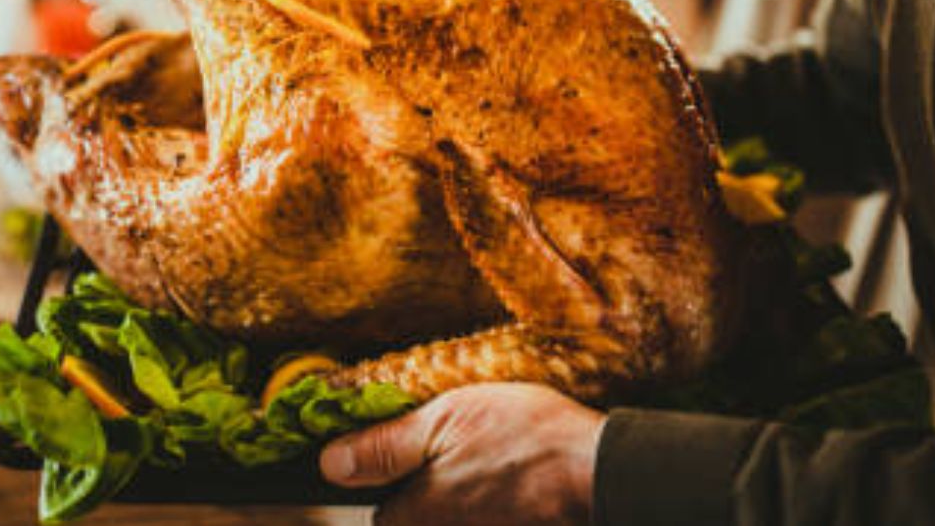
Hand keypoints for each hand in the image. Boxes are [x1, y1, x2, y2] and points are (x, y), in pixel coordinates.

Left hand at [320, 383, 604, 525]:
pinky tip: (517, 490)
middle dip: (436, 497)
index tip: (423, 456)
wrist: (602, 470)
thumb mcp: (447, 419)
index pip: (385, 513)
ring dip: (471, 502)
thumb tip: (332, 463)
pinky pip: (486, 520)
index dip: (401, 480)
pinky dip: (495, 509)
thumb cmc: (528, 439)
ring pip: (455, 522)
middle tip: (472, 459)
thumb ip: (384, 446)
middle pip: (420, 523)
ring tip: (500, 471)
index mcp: (417, 516)